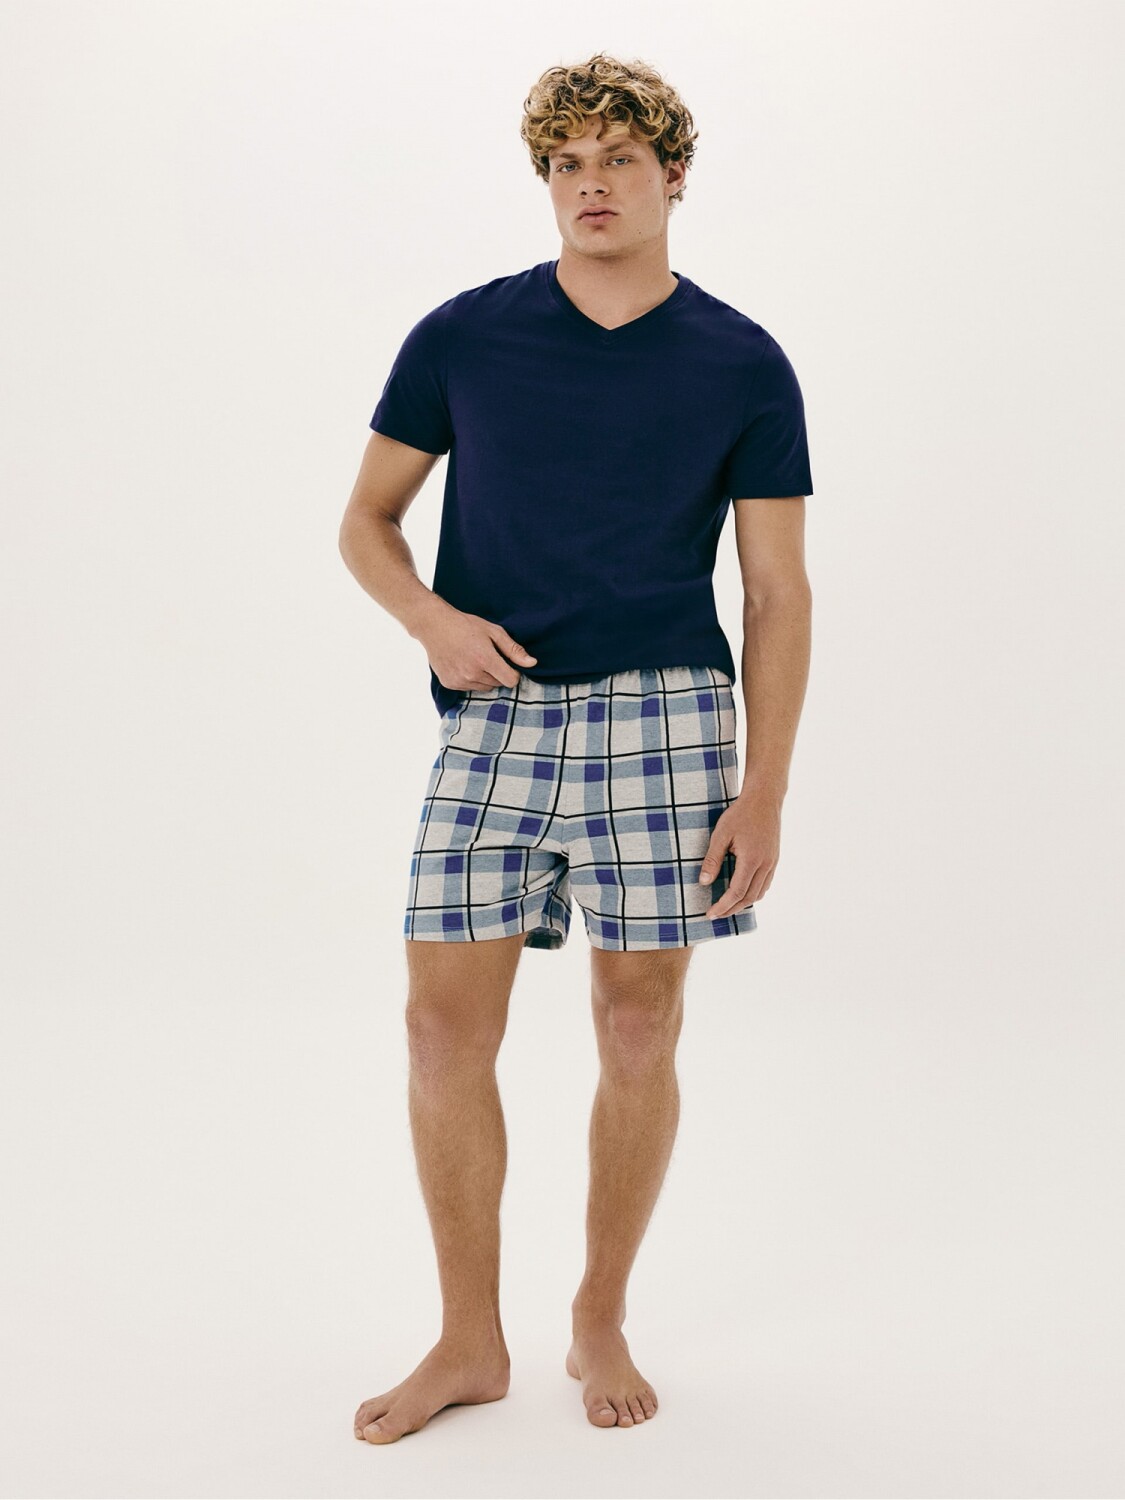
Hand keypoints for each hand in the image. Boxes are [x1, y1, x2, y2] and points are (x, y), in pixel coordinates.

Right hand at [416, 601, 537, 690]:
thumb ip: (513, 650)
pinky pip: (469, 688)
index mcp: (485, 659)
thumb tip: (532, 663)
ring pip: (484, 687)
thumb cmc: (465, 625)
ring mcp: (459, 680)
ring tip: (474, 658)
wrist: (434, 625)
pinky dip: (470, 679)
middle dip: (497, 673)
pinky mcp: (450, 684)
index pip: (510, 681)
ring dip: (484, 677)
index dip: (513, 673)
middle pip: (497, 684)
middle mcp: (472, 673)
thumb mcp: (493, 631)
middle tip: (487, 656)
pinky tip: (463, 664)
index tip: (507, 663)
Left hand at [697, 789, 780, 917]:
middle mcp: (765, 865)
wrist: (765, 799)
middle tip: (715, 915)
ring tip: (727, 907)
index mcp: (752, 860)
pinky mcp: (774, 858)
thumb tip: (704, 882)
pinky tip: (742, 893)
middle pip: (749, 898)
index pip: (736, 892)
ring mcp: (772, 862)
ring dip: (743, 903)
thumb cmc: (740, 814)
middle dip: (731, 909)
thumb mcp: (721, 834)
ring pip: (760, 893)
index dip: (722, 906)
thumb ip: (712, 859)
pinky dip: (754, 893)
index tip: (710, 914)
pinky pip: (765, 883)